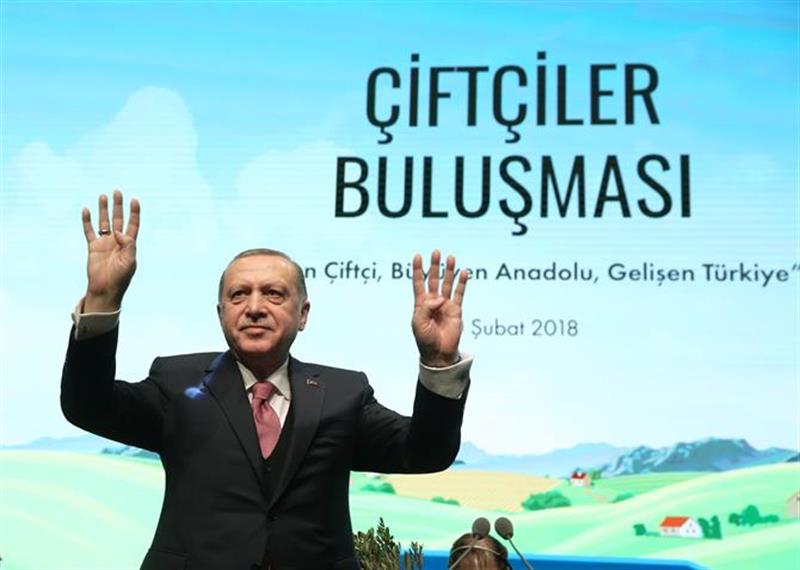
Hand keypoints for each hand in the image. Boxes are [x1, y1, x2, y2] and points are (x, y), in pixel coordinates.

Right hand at [81, 190, 139, 311]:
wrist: (106, 289)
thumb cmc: (121, 277)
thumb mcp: (129, 261)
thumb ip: (128, 244)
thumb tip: (118, 231)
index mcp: (129, 244)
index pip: (133, 224)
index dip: (134, 212)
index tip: (134, 200)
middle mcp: (117, 241)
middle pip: (118, 219)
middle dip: (118, 206)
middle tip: (117, 192)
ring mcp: (104, 243)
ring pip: (104, 222)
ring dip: (103, 210)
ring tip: (102, 196)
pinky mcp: (93, 247)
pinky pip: (89, 231)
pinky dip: (87, 221)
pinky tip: (86, 210)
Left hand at [411, 250, 467, 366]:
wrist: (438, 354)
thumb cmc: (425, 340)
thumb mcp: (418, 322)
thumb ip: (426, 307)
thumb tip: (440, 298)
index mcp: (420, 304)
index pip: (418, 282)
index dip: (417, 269)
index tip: (417, 256)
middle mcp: (433, 302)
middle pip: (433, 279)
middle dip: (435, 265)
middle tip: (436, 252)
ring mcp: (445, 305)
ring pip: (447, 283)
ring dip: (449, 271)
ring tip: (450, 258)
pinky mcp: (456, 310)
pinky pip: (460, 293)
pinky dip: (462, 283)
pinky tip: (464, 272)